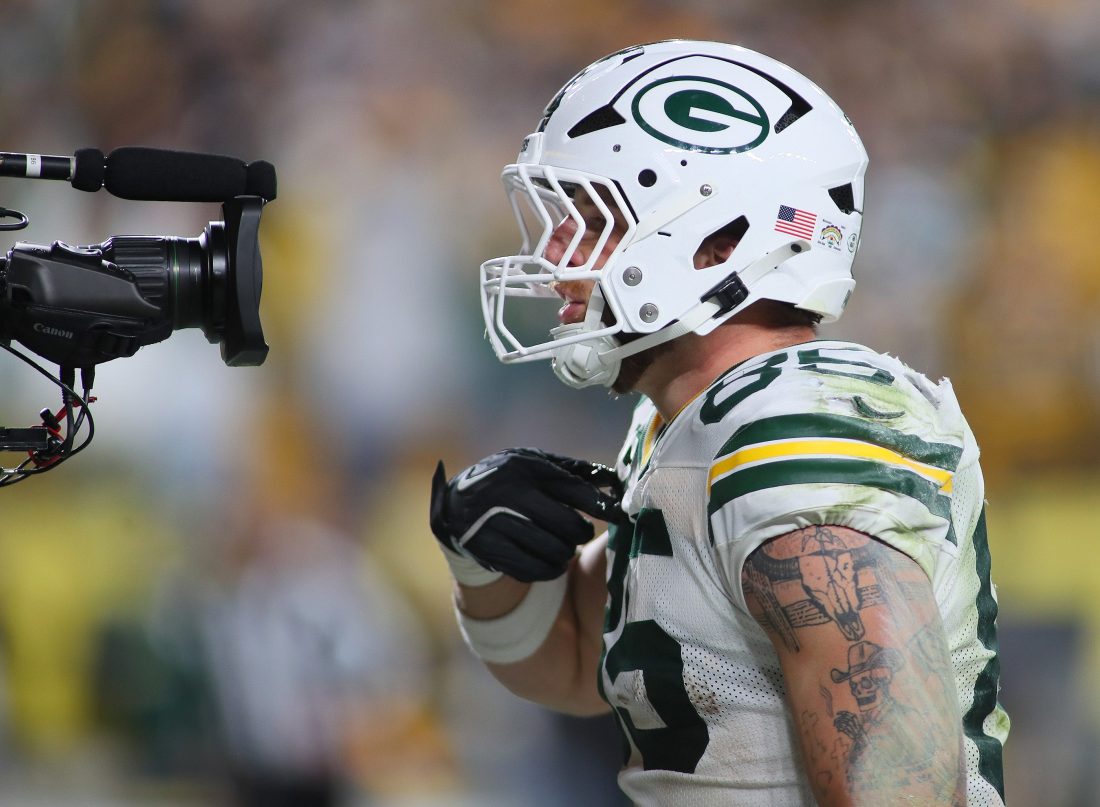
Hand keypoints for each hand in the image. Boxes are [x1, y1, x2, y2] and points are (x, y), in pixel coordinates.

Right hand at [430, 447, 624, 581]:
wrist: (455, 505)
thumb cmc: (508, 480)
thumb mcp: (533, 464)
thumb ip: (572, 472)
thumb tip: (616, 480)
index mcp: (524, 467)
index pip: (575, 490)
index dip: (603, 506)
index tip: (619, 515)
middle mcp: (508, 493)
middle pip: (566, 524)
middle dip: (579, 532)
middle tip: (579, 532)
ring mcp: (495, 523)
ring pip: (552, 550)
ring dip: (565, 552)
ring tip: (563, 546)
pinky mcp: (488, 550)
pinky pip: (532, 569)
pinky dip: (548, 570)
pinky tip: (551, 563)